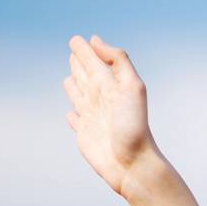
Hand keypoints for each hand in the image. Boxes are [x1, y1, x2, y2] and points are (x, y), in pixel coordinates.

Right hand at [62, 34, 160, 197]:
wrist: (134, 164)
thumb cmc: (134, 127)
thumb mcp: (132, 87)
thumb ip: (118, 61)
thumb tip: (95, 41)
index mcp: (110, 86)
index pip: (93, 61)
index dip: (84, 50)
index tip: (78, 40)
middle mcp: (100, 99)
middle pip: (84, 75)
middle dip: (79, 62)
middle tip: (75, 50)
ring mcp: (92, 117)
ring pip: (78, 95)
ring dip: (74, 85)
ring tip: (71, 78)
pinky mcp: (85, 135)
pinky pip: (76, 121)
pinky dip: (73, 116)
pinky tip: (73, 115)